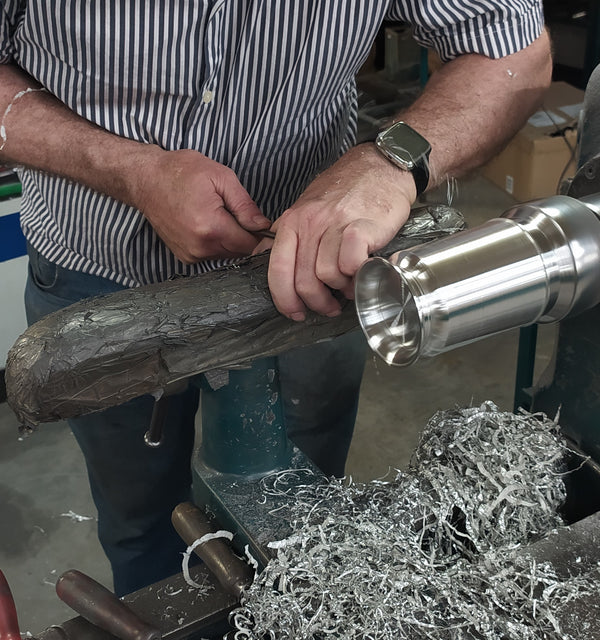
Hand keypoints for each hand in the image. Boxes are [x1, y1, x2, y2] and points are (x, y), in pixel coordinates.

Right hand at [132, 148, 270, 261]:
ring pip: (226, 255)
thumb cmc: (181, 172)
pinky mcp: (185, 257)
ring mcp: (190, 255)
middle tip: (239, 213)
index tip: (261, 222)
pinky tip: (208, 224)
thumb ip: (245, 205)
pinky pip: (212, 255)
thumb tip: (263, 225)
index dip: (261, 235)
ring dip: (230, 240)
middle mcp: (200, 247)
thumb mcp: (221, 177)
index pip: (250, 244)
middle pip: (240, 252)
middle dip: (246, 236)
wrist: (146, 179)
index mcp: (211, 228)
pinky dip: (216, 243)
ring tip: (221, 216)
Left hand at [262, 143, 416, 319]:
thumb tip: (268, 263)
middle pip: (302, 281)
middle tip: (329, 306)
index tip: (295, 311)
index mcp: (292, 222)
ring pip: (325, 276)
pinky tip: (362, 273)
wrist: (381, 166)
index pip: (276, 269)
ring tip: (349, 286)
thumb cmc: (346, 191)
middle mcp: (310, 222)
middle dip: (316, 303)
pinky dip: (356, 276)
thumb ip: (290, 237)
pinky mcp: (362, 226)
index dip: (284, 299)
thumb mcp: (307, 209)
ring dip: (340, 290)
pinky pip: (350, 264)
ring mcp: (335, 223)